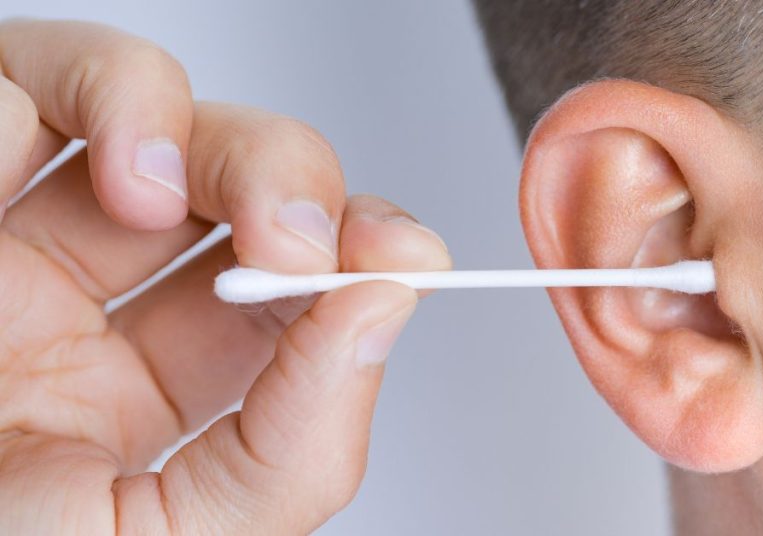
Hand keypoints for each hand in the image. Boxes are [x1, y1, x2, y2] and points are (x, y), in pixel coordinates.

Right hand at [0, 19, 450, 533]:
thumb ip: (300, 440)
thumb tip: (390, 301)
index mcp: (158, 389)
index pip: (293, 288)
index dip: (363, 252)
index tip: (402, 254)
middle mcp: (90, 301)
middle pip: (232, 184)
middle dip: (289, 185)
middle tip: (297, 240)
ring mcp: (6, 230)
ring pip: (137, 107)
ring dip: (183, 124)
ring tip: (154, 191)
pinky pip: (7, 85)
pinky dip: (70, 97)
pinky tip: (80, 168)